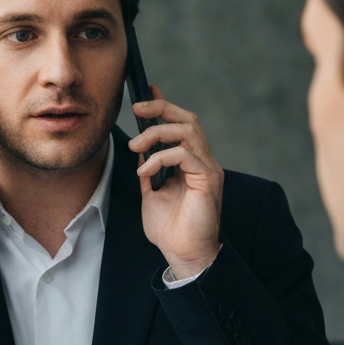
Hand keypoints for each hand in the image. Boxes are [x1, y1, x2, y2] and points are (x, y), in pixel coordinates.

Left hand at [129, 86, 222, 279]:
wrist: (183, 254)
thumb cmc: (170, 229)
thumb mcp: (151, 194)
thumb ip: (148, 171)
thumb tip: (138, 151)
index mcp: (190, 163)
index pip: (180, 125)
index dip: (164, 106)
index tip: (146, 91)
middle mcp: (202, 161)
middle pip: (187, 119)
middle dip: (161, 108)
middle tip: (136, 108)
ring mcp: (208, 169)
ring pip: (186, 132)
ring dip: (156, 134)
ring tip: (135, 147)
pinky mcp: (208, 180)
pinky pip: (184, 155)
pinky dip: (160, 158)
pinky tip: (144, 171)